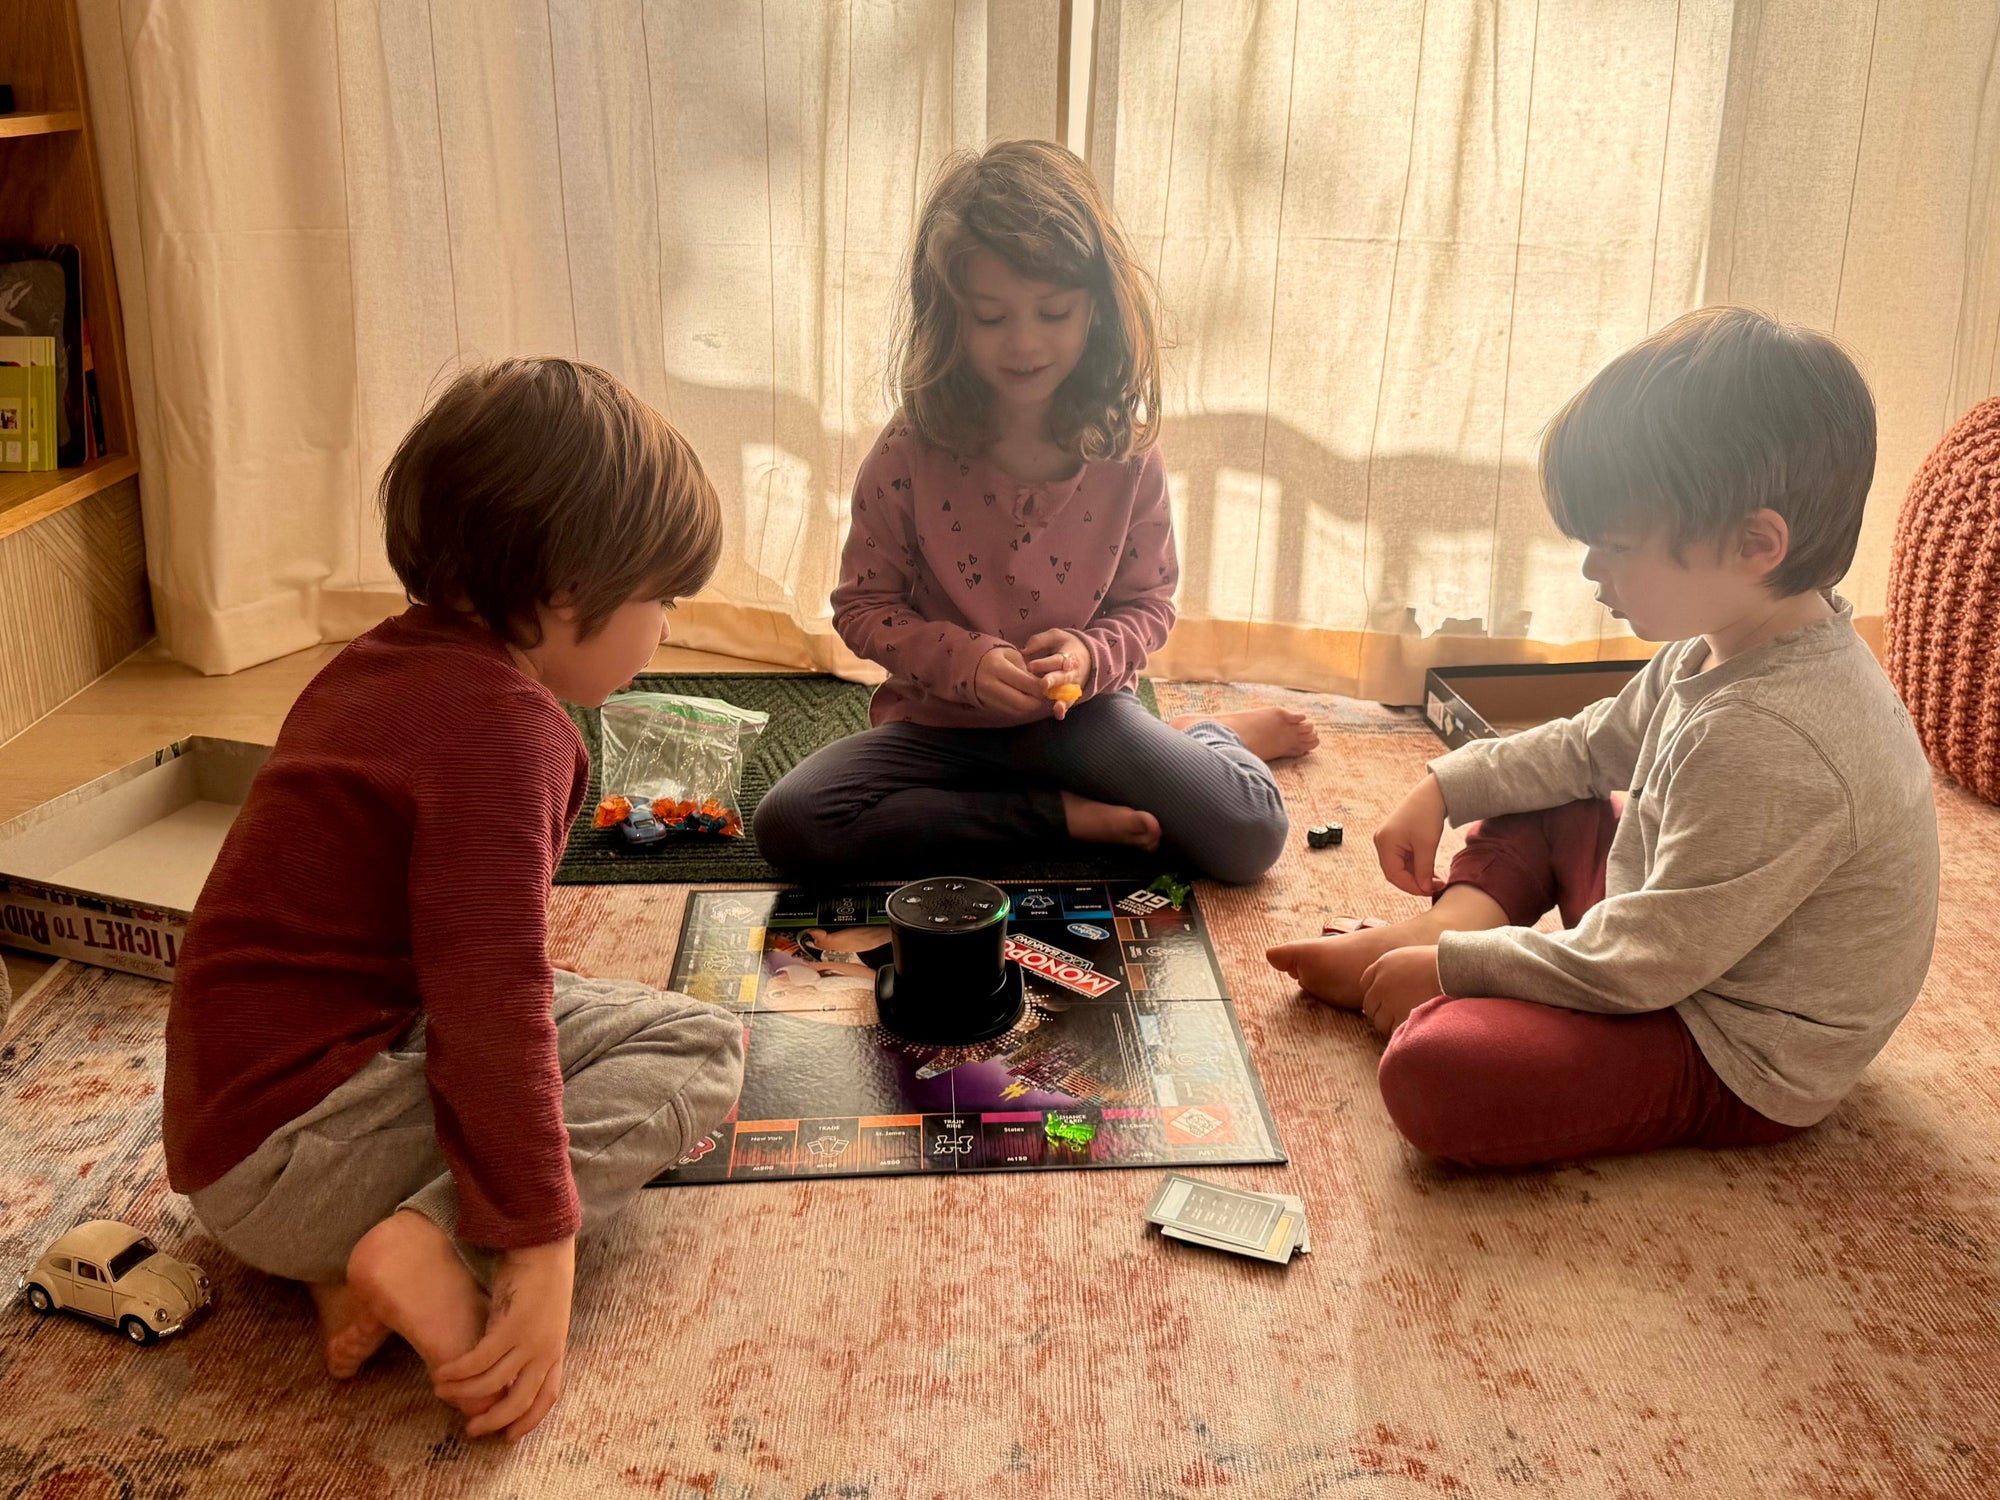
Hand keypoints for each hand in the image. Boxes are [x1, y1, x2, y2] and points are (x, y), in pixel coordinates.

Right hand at [433, 1237, 574, 1440]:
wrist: (544, 1245)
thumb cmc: (539, 1276)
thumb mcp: (541, 1317)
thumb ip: (528, 1342)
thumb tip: (506, 1365)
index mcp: (555, 1349)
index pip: (547, 1397)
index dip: (528, 1421)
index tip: (508, 1436)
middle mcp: (545, 1350)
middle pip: (518, 1401)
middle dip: (492, 1420)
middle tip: (470, 1428)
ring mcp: (529, 1341)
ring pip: (492, 1385)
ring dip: (463, 1393)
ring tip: (442, 1391)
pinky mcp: (510, 1328)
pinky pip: (478, 1362)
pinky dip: (457, 1372)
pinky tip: (441, 1374)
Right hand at [973, 645, 1049, 717]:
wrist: (966, 663)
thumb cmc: (993, 655)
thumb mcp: (1010, 654)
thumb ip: (1026, 670)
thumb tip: (1043, 687)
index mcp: (997, 667)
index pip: (1027, 684)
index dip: (1042, 688)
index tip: (1051, 686)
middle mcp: (990, 685)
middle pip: (1023, 702)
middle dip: (1038, 701)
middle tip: (1046, 695)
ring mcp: (986, 698)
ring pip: (1017, 710)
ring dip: (1030, 706)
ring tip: (1036, 697)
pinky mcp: (986, 706)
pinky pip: (1009, 712)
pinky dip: (1020, 708)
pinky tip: (1024, 699)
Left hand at [1022, 629, 1092, 719]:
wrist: (1089, 657)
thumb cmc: (1066, 646)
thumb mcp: (1055, 637)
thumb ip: (1040, 641)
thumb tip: (1024, 650)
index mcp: (1068, 655)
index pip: (1057, 660)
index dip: (1044, 664)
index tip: (1030, 666)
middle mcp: (1072, 672)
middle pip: (1063, 677)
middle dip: (1054, 681)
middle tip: (1043, 684)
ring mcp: (1073, 685)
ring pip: (1067, 693)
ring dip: (1060, 699)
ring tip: (1055, 705)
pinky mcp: (1072, 695)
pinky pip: (1069, 703)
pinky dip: (1063, 709)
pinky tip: (1058, 714)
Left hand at [1357, 945, 1442, 1035]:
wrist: (1455, 970)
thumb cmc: (1442, 964)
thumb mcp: (1412, 957)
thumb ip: (1397, 969)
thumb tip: (1395, 988)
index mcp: (1383, 965)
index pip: (1366, 984)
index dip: (1378, 994)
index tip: (1389, 1000)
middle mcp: (1381, 983)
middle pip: (1370, 1006)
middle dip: (1382, 1012)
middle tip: (1401, 1014)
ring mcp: (1389, 1001)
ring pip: (1379, 1022)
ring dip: (1391, 1024)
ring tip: (1411, 1020)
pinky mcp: (1401, 1016)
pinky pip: (1394, 1031)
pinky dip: (1402, 1032)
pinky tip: (1416, 1027)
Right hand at [1374, 774, 1447, 896]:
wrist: (1431, 794)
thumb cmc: (1427, 815)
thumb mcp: (1427, 846)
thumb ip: (1424, 870)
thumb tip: (1424, 889)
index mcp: (1385, 842)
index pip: (1394, 874)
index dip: (1411, 886)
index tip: (1429, 891)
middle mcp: (1381, 842)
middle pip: (1394, 872)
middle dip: (1414, 882)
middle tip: (1433, 888)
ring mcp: (1386, 840)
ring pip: (1399, 867)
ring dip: (1416, 875)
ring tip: (1435, 880)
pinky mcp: (1394, 839)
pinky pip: (1402, 859)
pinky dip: (1415, 867)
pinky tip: (1429, 870)